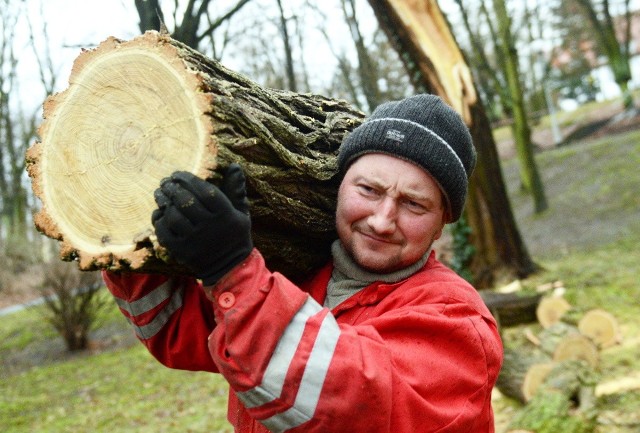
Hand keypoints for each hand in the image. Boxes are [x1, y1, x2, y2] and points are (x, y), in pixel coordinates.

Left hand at [152, 163, 252, 284]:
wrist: (230, 266)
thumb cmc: (234, 234)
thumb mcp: (241, 212)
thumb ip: (236, 189)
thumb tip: (234, 165)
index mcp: (225, 214)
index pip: (204, 191)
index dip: (188, 179)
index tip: (178, 174)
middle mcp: (210, 226)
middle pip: (186, 201)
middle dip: (173, 188)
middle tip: (166, 182)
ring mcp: (195, 240)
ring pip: (174, 216)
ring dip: (164, 202)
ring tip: (160, 194)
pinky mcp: (182, 251)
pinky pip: (165, 232)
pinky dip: (159, 220)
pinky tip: (160, 213)